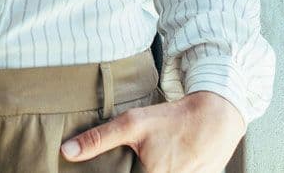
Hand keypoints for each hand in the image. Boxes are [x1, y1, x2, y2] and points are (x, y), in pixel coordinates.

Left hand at [60, 90, 244, 172]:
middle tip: (147, 156)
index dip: (126, 172)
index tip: (132, 164)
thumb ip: (98, 140)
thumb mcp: (132, 124)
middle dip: (140, 169)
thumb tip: (66, 152)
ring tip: (159, 156)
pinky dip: (172, 169)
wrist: (216, 116)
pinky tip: (171, 160)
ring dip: (156, 169)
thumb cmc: (172, 119)